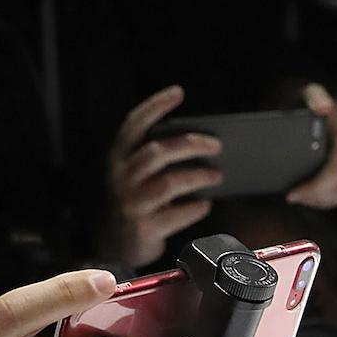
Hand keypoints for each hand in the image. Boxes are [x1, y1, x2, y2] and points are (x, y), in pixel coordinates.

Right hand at [105, 85, 223, 267]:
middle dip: (190, 144)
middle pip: (157, 152)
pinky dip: (193, 208)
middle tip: (217, 144)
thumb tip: (204, 144)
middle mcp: (121, 176)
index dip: (155, 106)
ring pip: (168, 183)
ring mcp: (130, 202)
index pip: (134, 124)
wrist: (118, 244)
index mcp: (119, 156)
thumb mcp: (138, 173)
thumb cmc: (138, 199)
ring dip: (197, 176)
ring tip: (217, 175)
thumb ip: (159, 156)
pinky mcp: (142, 227)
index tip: (179, 92)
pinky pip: (173, 215)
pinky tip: (205, 204)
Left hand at [286, 82, 336, 207]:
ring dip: (323, 200)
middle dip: (317, 195)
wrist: (320, 99)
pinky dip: (334, 198)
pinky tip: (316, 199)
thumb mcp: (306, 92)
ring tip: (301, 198)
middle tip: (293, 197)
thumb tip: (323, 106)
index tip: (294, 193)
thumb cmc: (309, 99)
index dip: (317, 185)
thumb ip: (314, 95)